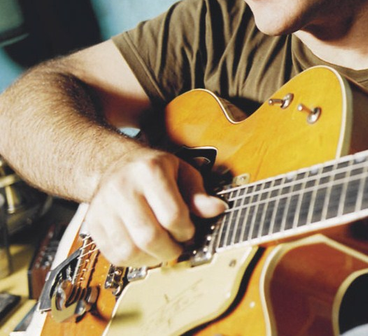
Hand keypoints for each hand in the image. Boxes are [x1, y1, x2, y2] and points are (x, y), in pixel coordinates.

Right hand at [85, 148, 226, 266]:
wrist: (114, 164)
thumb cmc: (151, 169)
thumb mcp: (181, 171)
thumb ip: (198, 193)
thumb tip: (217, 209)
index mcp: (150, 170)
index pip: (172, 215)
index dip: (186, 230)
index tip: (189, 230)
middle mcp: (124, 187)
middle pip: (150, 236)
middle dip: (170, 249)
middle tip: (177, 245)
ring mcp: (105, 206)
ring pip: (130, 250)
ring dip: (152, 258)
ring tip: (161, 249)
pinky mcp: (94, 223)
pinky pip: (114, 255)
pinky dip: (133, 261)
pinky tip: (144, 251)